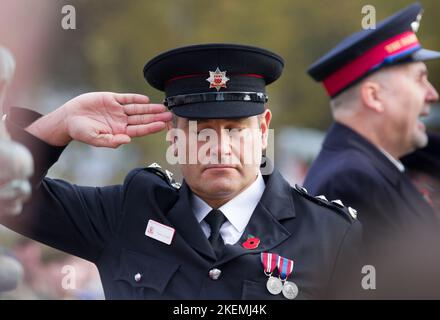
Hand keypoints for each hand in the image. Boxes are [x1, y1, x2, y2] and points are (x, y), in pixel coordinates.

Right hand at [26, 92, 171, 147]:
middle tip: (169, 115)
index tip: (162, 125)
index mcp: (120, 131)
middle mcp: (121, 120)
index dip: (151, 127)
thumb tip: (126, 141)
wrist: (68, 118)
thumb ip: (111, 141)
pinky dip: (135, 98)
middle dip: (156, 117)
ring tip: (162, 107)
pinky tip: (145, 99)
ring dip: (149, 107)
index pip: (139, 130)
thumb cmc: (81, 132)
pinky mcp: (111, 99)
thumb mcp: (95, 139)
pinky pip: (126, 98)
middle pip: (142, 118)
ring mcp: (117, 109)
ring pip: (137, 108)